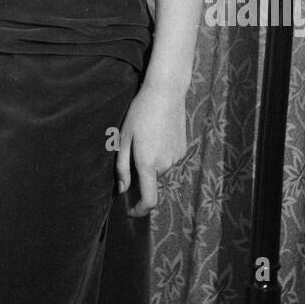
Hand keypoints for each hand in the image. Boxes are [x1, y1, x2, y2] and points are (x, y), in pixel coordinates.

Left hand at [116, 79, 189, 217]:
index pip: (149, 200)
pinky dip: (160, 153)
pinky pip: (168, 158)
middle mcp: (165, 165)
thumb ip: (122, 167)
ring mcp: (177, 157)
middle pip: (150, 180)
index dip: (139, 211)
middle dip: (140, 173)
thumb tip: (122, 190)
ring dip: (151, 161)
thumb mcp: (124, 138)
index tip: (129, 210)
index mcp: (148, 164)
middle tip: (132, 149)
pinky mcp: (183, 149)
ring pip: (159, 168)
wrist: (166, 93)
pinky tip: (156, 132)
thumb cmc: (140, 113)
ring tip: (145, 136)